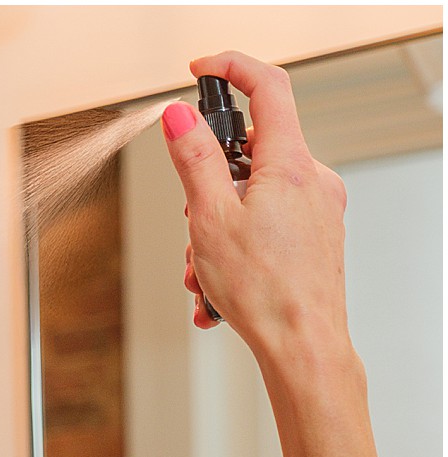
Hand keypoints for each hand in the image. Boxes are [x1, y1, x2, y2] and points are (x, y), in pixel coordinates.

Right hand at [164, 51, 352, 362]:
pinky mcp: (315, 241)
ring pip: (252, 202)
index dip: (231, 68)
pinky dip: (236, 255)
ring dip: (215, 235)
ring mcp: (317, 212)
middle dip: (207, 193)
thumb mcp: (211, 219)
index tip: (200, 71)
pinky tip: (220, 293)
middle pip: (248, 158)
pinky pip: (266, 232)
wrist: (304, 347)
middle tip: (192, 228)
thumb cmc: (266, 293)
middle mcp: (311, 180)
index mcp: (288, 164)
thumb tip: (179, 115)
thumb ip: (194, 160)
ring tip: (204, 276)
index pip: (266, 86)